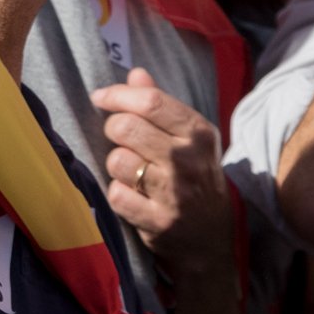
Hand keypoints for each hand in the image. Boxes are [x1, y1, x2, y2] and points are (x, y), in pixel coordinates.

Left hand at [96, 69, 230, 277]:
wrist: (212, 239)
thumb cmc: (195, 179)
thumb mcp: (190, 139)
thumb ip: (161, 104)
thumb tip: (136, 74)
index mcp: (198, 133)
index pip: (150, 101)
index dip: (117, 95)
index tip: (101, 98)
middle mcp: (188, 160)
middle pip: (125, 127)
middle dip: (113, 129)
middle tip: (120, 138)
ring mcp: (174, 192)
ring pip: (117, 160)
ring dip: (116, 164)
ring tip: (132, 171)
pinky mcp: (158, 221)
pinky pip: (116, 194)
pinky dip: (118, 193)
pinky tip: (133, 195)